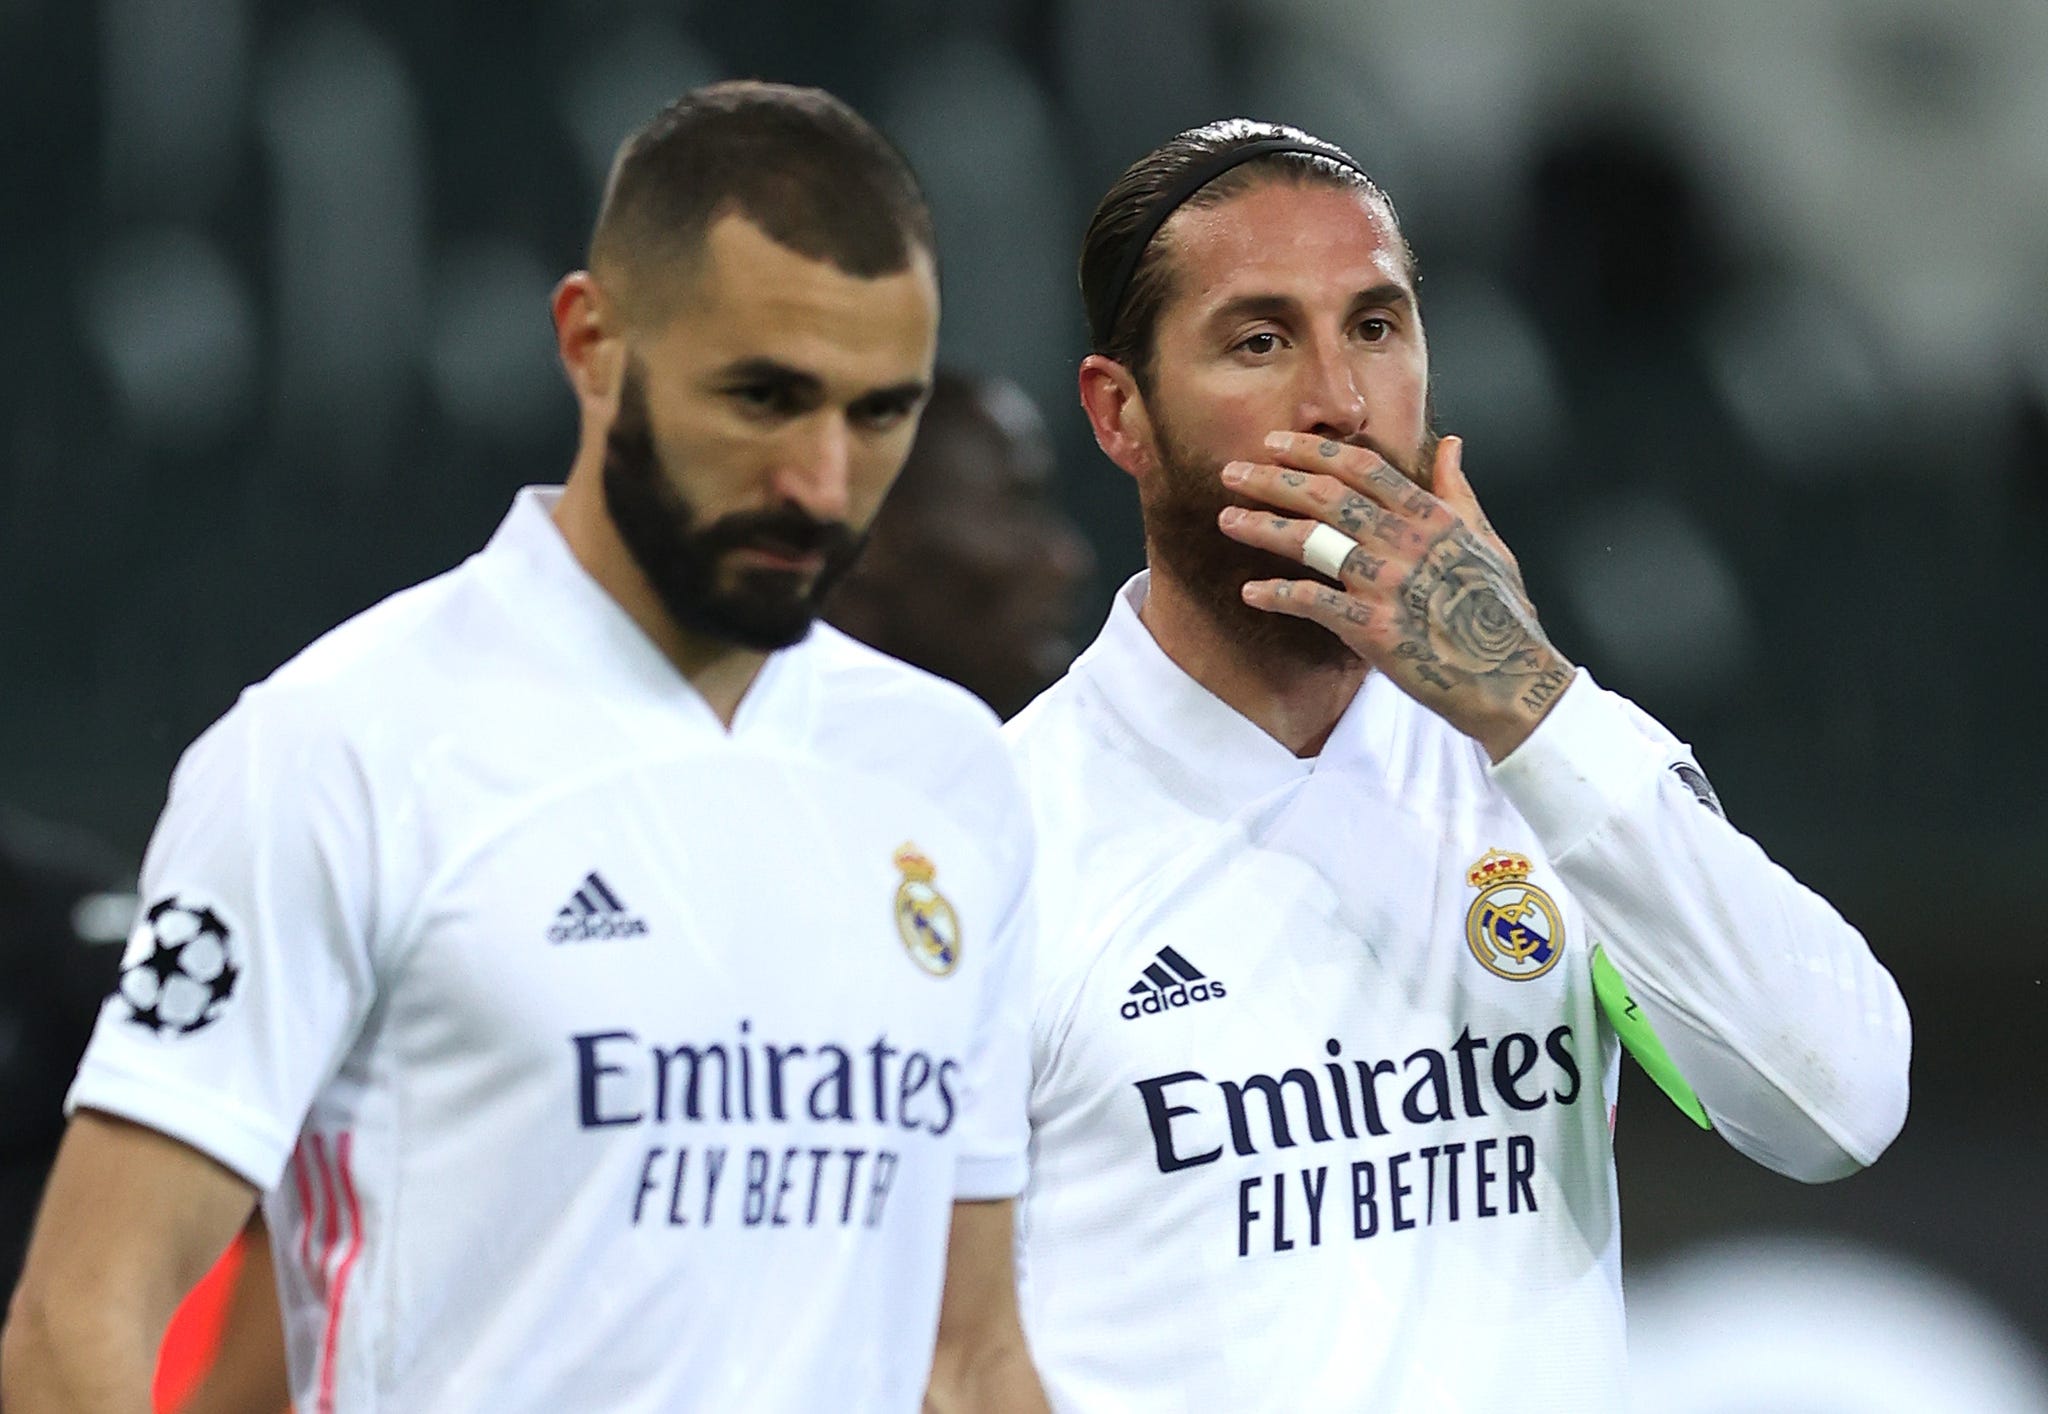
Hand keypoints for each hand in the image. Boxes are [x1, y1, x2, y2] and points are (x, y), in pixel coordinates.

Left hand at [1217, 432, 1573, 760]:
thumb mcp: (1487, 540)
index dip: (1314, 451)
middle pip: (1328, 498)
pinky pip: (1315, 603)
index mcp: (1432, 517)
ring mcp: (1388, 585)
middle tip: (1233, 471)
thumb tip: (1450, 444)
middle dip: (1274, 480)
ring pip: (1313, 542)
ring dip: (1264, 528)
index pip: (1363, 469)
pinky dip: (1279, 595)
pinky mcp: (1374, 629)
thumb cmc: (1499, 611)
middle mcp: (1407, 543)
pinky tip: (1251, 591)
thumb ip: (1459, 491)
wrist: (1511, 678)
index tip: (1276, 443)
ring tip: (1227, 518)